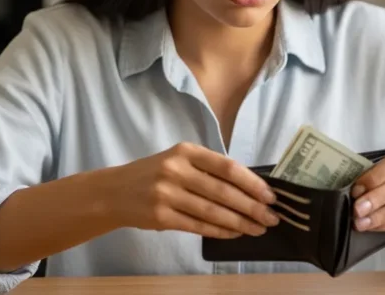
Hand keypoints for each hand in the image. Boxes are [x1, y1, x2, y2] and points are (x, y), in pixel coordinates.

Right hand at [110, 142, 279, 238]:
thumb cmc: (153, 174)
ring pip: (213, 211)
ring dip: (240, 222)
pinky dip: (220, 231)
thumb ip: (208, 169)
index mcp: (186, 151)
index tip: (270, 195)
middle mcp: (176, 170)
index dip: (252, 183)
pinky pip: (198, 226)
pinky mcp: (160, 217)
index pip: (227, 167)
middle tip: (271, 217)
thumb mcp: (178, 160)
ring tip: (258, 228)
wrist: (113, 192)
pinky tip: (235, 233)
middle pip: (223, 191)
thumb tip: (250, 187)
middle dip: (252, 207)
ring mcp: (166, 194)